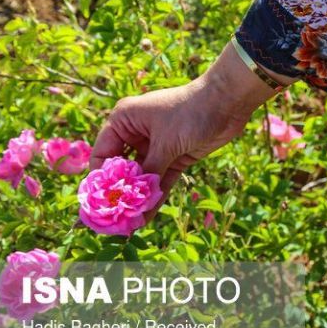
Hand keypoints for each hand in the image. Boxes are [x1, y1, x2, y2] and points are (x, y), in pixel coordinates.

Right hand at [90, 43, 290, 212]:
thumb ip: (149, 171)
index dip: (101, 180)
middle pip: (122, 169)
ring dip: (138, 199)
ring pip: (143, 177)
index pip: (103, 155)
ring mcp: (157, 146)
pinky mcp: (175, 156)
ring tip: (129, 225)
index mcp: (124, 121)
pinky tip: (147, 217)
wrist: (228, 101)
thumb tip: (134, 200)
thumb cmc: (190, 112)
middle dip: (120, 193)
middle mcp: (136, 134)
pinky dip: (156, 196)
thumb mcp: (165, 143)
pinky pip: (161, 179)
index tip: (99, 205)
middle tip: (114, 220)